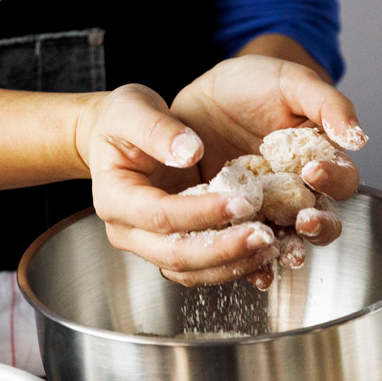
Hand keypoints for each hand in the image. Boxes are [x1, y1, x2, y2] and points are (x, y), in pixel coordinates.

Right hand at [75, 84, 279, 285]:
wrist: (111, 137)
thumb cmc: (119, 120)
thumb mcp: (132, 109)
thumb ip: (158, 129)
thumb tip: (189, 152)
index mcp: (115, 198)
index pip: (160, 215)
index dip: (202, 212)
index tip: (242, 201)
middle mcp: (126, 230)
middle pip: (175, 255)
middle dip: (223, 250)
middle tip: (265, 236)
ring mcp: (146, 245)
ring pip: (188, 271)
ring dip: (231, 264)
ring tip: (270, 247)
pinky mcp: (167, 248)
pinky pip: (199, 269)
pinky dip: (230, 265)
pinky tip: (260, 252)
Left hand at [172, 55, 367, 247]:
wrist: (206, 93)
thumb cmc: (256, 83)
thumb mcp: (292, 82)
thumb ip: (329, 105)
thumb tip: (359, 137)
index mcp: (321, 160)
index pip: (344, 180)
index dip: (335, 180)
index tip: (313, 170)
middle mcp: (298, 191)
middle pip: (322, 220)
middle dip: (317, 227)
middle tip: (304, 221)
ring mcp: (266, 208)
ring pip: (284, 239)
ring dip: (284, 251)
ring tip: (277, 253)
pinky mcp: (233, 218)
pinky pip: (244, 245)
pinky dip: (246, 261)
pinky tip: (242, 266)